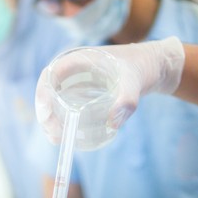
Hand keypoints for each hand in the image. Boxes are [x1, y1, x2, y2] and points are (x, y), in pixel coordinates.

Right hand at [35, 36, 184, 143]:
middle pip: (49, 91)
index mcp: (80, 59)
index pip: (51, 74)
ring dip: (52, 119)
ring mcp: (79, 82)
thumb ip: (127, 101)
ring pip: (56, 100)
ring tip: (57, 139)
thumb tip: (112, 124)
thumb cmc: (143, 67)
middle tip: (54, 134)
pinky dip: (64, 119)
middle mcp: (75, 70)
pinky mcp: (86, 93)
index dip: (43, 94)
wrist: (154, 66)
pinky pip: (68, 106)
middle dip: (46, 113)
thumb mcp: (136, 81)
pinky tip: (68, 135)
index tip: (47, 115)